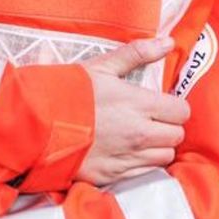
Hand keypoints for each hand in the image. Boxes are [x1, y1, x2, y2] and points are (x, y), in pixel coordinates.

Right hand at [77, 37, 189, 185]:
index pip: (181, 111)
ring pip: (164, 157)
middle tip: (150, 120)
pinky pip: (144, 173)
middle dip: (168, 127)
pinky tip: (126, 152)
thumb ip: (138, 54)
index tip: (161, 104)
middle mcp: (139, 134)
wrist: (37, 124)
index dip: (174, 107)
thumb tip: (168, 43)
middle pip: (177, 136)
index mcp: (140, 105)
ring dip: (157, 147)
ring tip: (139, 136)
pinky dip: (141, 164)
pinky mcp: (112, 175)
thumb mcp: (102, 66)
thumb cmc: (68, 91)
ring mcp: (127, 157)